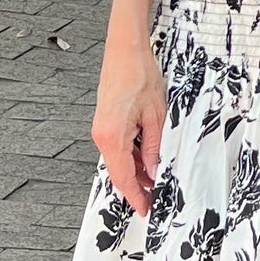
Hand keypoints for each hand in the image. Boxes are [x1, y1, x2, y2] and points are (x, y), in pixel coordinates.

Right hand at [92, 39, 166, 216]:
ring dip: (137, 169)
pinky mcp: (106, 122)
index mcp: (112, 137)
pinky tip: (148, 156)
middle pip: (120, 171)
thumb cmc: (139, 75)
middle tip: (156, 197)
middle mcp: (102, 136)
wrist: (125, 50)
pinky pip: (119, 146)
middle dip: (138, 186)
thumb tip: (156, 171)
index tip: (145, 210)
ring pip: (120, 159)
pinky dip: (133, 155)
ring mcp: (102, 129)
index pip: (124, 178)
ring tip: (158, 176)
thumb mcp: (156, 116)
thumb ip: (155, 147)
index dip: (136, 197)